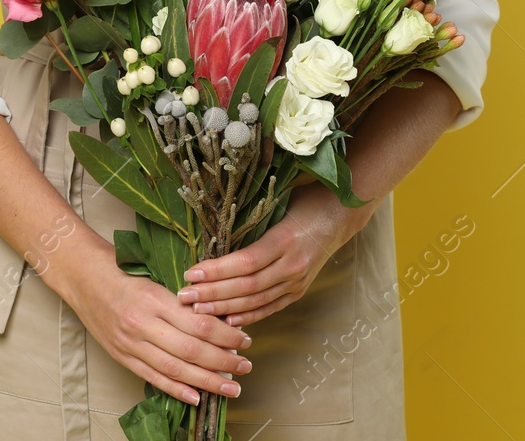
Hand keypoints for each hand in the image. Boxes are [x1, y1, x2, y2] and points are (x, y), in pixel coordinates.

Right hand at [60, 246, 253, 407]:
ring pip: (175, 369)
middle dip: (224, 362)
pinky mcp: (121, 356)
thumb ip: (181, 298)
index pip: (199, 323)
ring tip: (231, 387)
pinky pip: (153, 377)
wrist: (81, 276)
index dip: (226, 335)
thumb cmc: (120, 269)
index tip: (245, 339)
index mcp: (154, 299)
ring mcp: (130, 343)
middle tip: (246, 366)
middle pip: (191, 350)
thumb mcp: (154, 276)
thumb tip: (217, 318)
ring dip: (207, 382)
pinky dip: (177, 390)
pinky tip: (197, 397)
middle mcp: (142, 324)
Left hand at [176, 187, 368, 326]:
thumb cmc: (302, 203)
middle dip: (213, 294)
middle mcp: (292, 265)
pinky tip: (229, 322)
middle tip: (185, 297)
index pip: (244, 262)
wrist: (339, 215)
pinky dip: (249, 316)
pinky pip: (271, 307)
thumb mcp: (275, 206)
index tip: (190, 274)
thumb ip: (249, 224)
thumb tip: (210, 236)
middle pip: (247, 286)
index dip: (216, 271)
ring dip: (225, 308)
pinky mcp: (299, 290)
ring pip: (257, 300)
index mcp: (283, 240)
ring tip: (198, 311)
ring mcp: (297, 281)